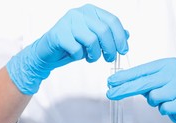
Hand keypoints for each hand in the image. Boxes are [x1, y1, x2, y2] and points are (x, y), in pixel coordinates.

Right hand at [6, 4, 128, 94]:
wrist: (48, 52)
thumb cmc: (71, 45)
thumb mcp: (93, 40)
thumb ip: (109, 35)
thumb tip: (127, 34)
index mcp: (90, 11)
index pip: (112, 21)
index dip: (120, 37)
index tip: (123, 50)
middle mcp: (79, 13)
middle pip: (103, 31)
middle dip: (110, 49)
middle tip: (109, 59)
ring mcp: (68, 22)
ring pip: (91, 41)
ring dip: (94, 54)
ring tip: (90, 58)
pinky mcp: (58, 34)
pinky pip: (76, 49)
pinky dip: (78, 56)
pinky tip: (75, 55)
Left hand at [106, 57, 175, 122]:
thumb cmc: (171, 92)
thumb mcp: (156, 83)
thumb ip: (140, 81)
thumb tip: (116, 83)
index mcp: (167, 64)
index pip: (141, 71)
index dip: (125, 77)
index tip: (111, 82)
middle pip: (144, 83)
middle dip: (125, 89)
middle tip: (111, 94)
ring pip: (154, 97)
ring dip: (154, 102)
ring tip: (163, 100)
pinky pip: (164, 108)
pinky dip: (164, 110)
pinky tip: (171, 106)